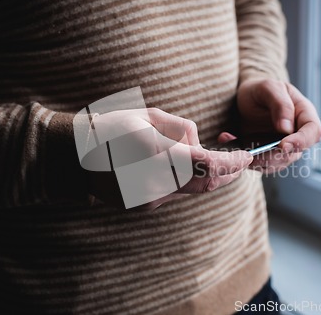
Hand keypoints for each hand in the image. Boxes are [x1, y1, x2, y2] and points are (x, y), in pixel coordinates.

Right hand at [86, 108, 252, 209]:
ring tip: (219, 162)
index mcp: (154, 154)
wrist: (74, 157)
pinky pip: (176, 193)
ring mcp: (149, 198)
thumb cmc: (111, 127)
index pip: (207, 164)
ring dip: (210, 177)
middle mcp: (154, 182)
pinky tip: (187, 169)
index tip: (246, 155)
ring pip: (193, 189)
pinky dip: (189, 182)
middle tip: (241, 161)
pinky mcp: (144, 205)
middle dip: (229, 173)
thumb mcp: (147, 115)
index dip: (231, 161)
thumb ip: (180, 128)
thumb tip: (199, 144)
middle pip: (206, 183)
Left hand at [236, 78, 320, 173]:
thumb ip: (280, 104)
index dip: (301, 141)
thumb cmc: (258, 90)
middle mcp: (297, 133)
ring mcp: (283, 147)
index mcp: (304, 114)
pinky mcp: (268, 155)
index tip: (283, 145)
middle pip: (295, 153)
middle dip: (275, 156)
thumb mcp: (267, 87)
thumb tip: (287, 128)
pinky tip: (231, 142)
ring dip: (259, 161)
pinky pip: (262, 165)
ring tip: (240, 148)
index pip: (313, 132)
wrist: (243, 100)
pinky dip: (246, 159)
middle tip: (255, 153)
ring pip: (278, 163)